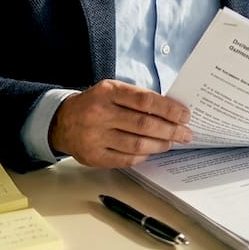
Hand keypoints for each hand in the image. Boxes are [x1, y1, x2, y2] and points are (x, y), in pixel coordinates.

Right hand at [49, 79, 192, 167]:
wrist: (62, 121)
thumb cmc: (95, 104)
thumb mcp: (112, 90)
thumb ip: (137, 98)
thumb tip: (171, 111)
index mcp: (108, 92)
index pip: (145, 101)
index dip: (169, 109)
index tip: (184, 115)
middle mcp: (100, 113)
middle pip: (144, 125)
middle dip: (171, 130)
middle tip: (186, 134)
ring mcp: (95, 137)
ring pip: (137, 144)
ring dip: (160, 144)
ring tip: (171, 142)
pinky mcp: (94, 156)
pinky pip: (126, 159)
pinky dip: (143, 155)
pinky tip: (151, 150)